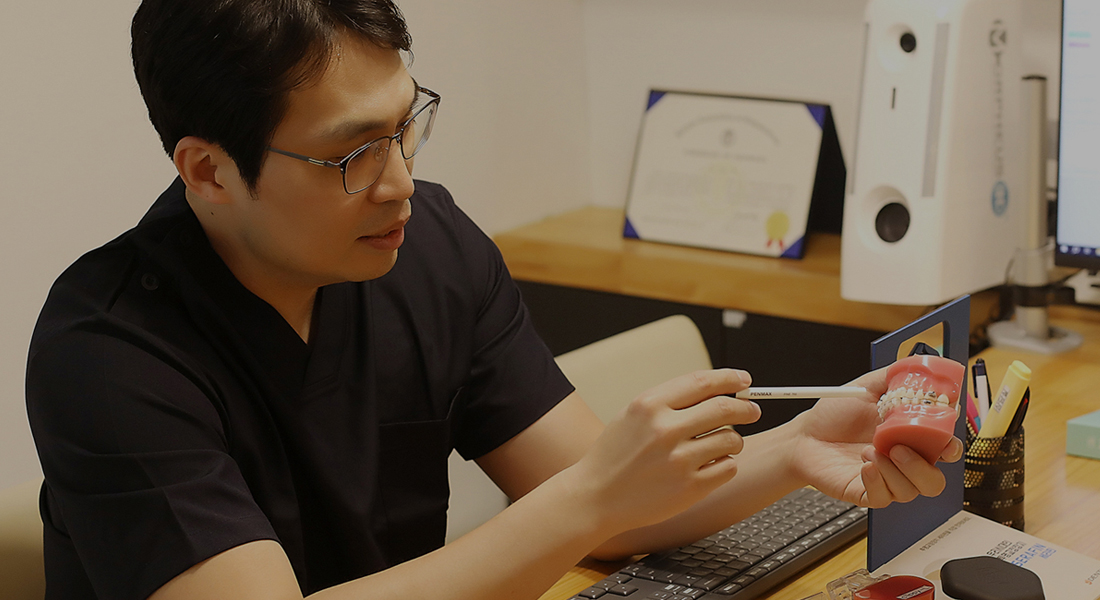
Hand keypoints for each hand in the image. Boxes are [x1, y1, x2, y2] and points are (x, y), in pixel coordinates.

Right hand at [569, 369, 760, 532]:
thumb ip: (671, 400)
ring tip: (721, 444)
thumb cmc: (616, 453)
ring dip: (733, 440)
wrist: (596, 496)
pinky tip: (710, 465)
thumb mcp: (633, 414)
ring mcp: (678, 461)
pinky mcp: (690, 488)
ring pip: (731, 440)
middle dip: (745, 408)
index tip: (744, 380)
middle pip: (725, 409)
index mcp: (649, 405)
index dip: (730, 378)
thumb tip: (719, 390)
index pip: (703, 382)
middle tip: (752, 410)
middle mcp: (665, 430)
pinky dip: (725, 464)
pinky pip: (728, 468)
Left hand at [788, 367, 963, 508]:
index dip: (951, 448)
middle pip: (935, 479)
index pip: (944, 449)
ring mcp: (886, 479)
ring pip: (912, 491)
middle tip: (899, 448)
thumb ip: (894, 376)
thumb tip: (919, 366)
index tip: (946, 443)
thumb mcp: (867, 387)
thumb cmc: (834, 414)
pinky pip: (885, 498)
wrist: (803, 434)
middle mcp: (902, 461)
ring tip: (871, 451)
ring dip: (896, 471)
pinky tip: (864, 465)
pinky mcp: (868, 493)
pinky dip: (878, 481)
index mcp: (909, 436)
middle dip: (923, 467)